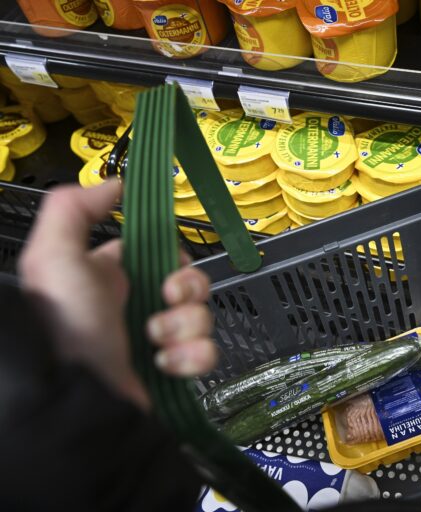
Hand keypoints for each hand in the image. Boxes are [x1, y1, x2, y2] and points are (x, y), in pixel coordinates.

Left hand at [19, 180, 217, 410]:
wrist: (77, 397)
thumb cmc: (64, 324)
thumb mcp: (53, 258)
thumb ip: (74, 209)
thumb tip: (116, 184)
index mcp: (115, 278)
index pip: (164, 255)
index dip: (175, 257)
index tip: (170, 265)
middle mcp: (139, 306)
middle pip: (193, 284)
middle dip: (188, 290)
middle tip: (167, 299)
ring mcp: (159, 340)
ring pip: (204, 318)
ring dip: (185, 327)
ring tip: (154, 341)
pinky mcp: (176, 371)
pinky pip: (207, 354)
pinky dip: (191, 358)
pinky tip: (164, 364)